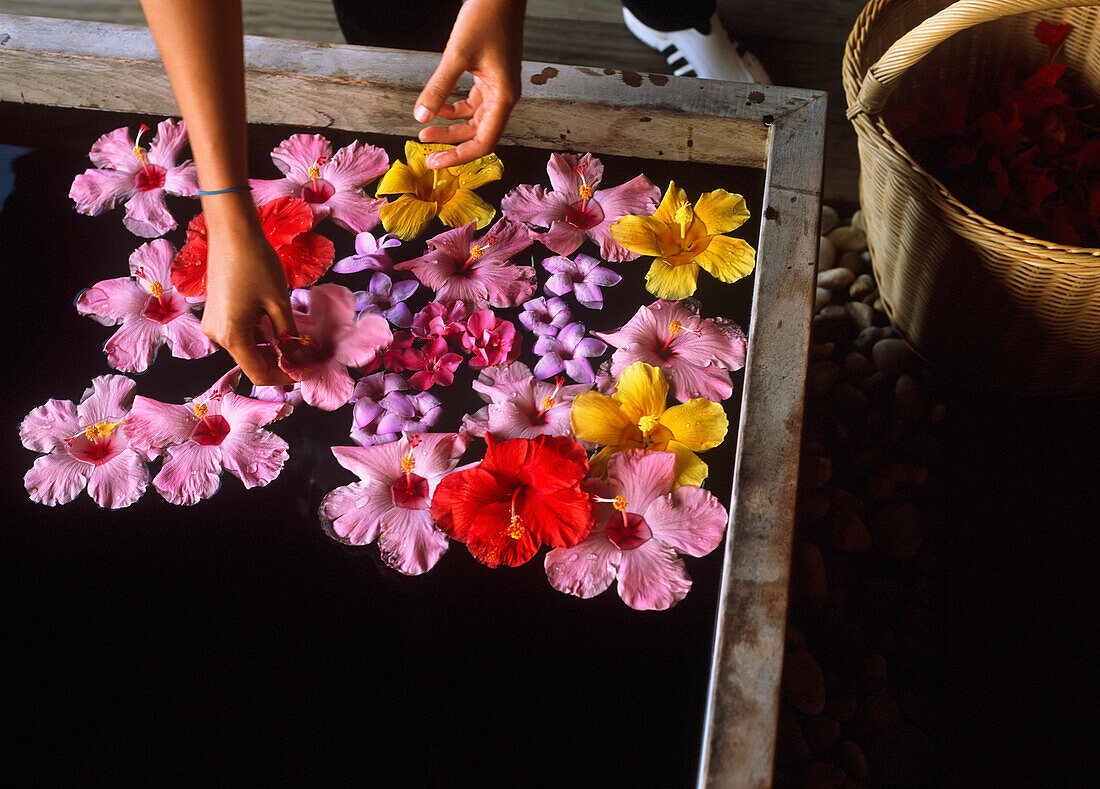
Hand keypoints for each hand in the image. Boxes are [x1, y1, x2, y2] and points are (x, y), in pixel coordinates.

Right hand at [200, 199, 297, 385]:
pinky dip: (261, 336)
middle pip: (252, 362)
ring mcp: (214, 324)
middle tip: (307, 357)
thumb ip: (289, 336)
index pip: (259, 373)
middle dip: (280, 363)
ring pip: (247, 348)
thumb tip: (299, 360)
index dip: (284, 377)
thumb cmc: (256, 264)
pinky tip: (280, 329)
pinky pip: (241, 333)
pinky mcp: (217, 313)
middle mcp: (217, 335)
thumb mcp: (279, 304)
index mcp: (230, 336)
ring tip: (298, 343)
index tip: (307, 372)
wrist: (233, 232)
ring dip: (272, 349)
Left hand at [414, 0, 525, 168]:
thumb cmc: (486, 17)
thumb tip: (420, 116)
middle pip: (478, 135)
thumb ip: (438, 88)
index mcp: (504, 97)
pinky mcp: (489, 77)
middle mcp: (504, 96)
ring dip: (451, 128)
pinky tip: (435, 107)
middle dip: (452, 145)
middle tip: (426, 154)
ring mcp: (497, 87)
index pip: (484, 142)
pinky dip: (453, 109)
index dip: (460, 156)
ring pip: (474, 120)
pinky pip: (471, 103)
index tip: (437, 162)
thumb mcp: (457, 54)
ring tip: (425, 132)